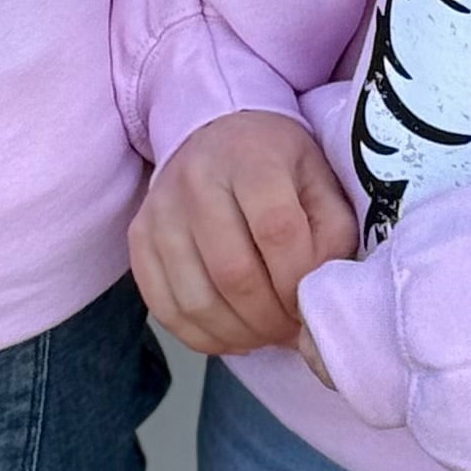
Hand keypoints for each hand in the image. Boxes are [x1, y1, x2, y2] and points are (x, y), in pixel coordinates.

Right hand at [130, 113, 357, 359]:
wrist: (218, 134)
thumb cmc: (278, 165)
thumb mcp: (321, 182)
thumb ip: (332, 234)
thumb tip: (317, 294)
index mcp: (252, 158)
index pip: (276, 231)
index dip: (297, 281)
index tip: (309, 302)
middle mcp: (197, 180)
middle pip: (233, 272)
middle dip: (270, 317)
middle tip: (290, 329)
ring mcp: (160, 211)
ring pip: (196, 300)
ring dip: (239, 334)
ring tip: (265, 334)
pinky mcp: (139, 237)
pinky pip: (165, 308)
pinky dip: (203, 336)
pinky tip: (233, 334)